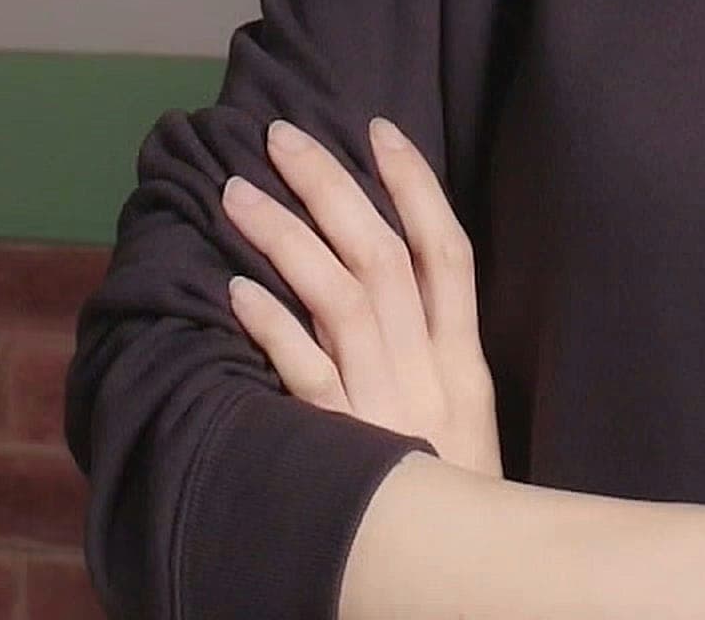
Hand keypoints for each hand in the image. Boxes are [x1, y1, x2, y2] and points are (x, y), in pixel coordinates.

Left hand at [216, 116, 501, 477]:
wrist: (468, 584)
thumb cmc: (460, 506)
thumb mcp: (467, 429)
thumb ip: (434, 361)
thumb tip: (394, 295)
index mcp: (464, 366)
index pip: (446, 253)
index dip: (413, 185)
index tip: (376, 130)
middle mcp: (428, 374)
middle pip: (381, 256)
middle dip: (331, 187)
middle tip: (281, 136)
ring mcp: (386, 406)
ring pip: (339, 298)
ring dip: (285, 238)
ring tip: (239, 194)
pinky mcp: (344, 445)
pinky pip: (305, 375)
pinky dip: (273, 328)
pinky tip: (236, 291)